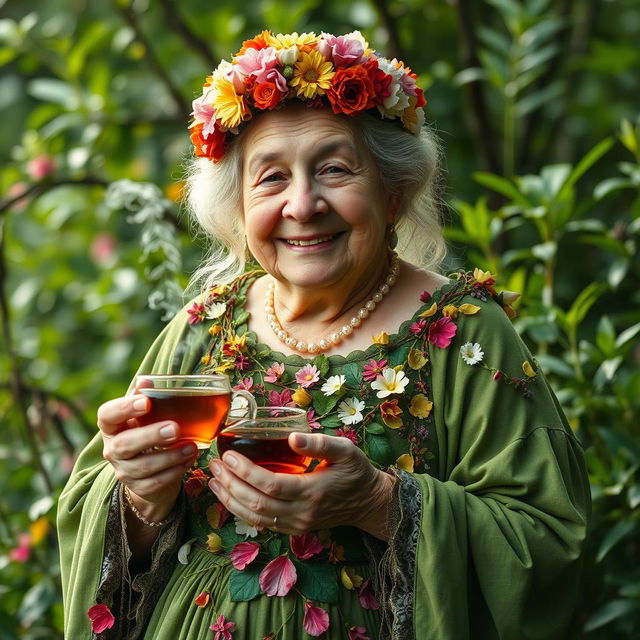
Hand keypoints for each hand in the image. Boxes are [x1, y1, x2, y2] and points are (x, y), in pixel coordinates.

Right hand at [98, 393, 197, 521]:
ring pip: (144, 466)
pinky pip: (157, 481)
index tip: (145, 402)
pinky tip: (189, 459)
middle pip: (125, 444)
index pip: (106, 415)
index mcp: (111, 426)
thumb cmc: (146, 432)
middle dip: (151, 436)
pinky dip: (176, 470)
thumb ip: (145, 397)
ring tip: (192, 446)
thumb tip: (147, 380)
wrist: (148, 473)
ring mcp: (124, 470)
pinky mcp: (139, 488)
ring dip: (171, 456)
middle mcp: (113, 449)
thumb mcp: (144, 415)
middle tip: (175, 428)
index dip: (123, 408)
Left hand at [208, 432, 395, 540]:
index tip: (228, 455)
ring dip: (229, 499)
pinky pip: (260, 523)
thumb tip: (293, 437)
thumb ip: (320, 443)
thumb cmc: (356, 472)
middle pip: (256, 504)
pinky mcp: (293, 529)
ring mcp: (296, 524)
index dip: (245, 471)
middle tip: (215, 464)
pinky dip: (239, 511)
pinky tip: (228, 495)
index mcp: (312, 492)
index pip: (270, 485)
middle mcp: (301, 513)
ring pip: (254, 518)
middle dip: (230, 484)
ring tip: (213, 479)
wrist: (367, 502)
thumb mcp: (345, 450)